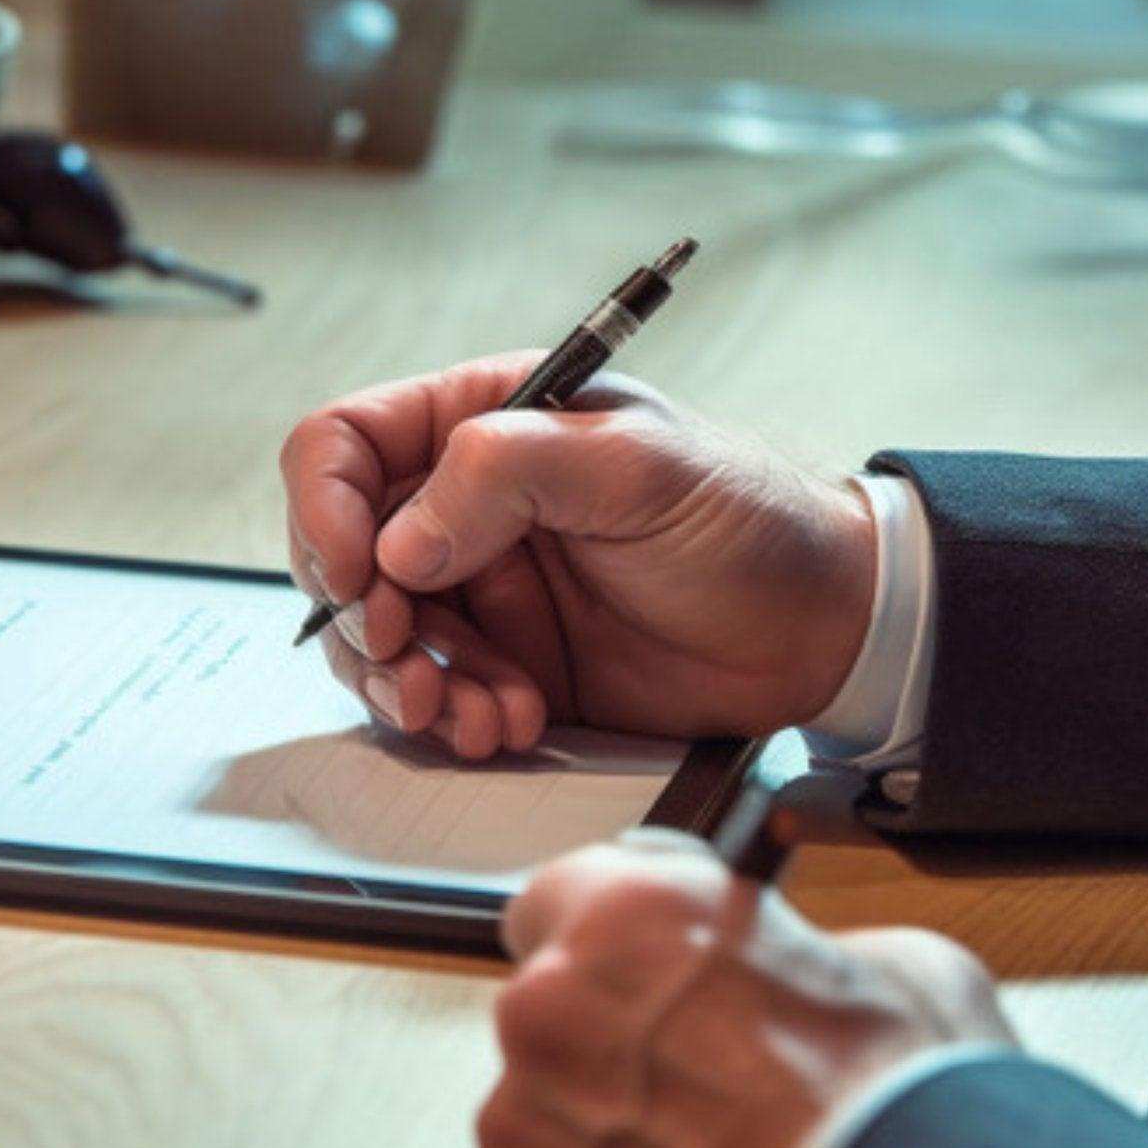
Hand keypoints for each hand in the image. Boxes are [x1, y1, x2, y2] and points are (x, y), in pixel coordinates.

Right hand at [279, 359, 875, 755]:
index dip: (325, 506)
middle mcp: (462, 504)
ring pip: (375, 638)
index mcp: (481, 422)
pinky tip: (509, 726)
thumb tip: (401, 539)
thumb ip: (509, 472)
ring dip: (404, 683)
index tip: (358, 571)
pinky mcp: (502, 663)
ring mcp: (477, 588)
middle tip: (410, 658)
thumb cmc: (746, 519)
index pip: (344, 444)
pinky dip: (451, 720)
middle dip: (361, 616)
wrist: (822, 630)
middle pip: (342, 553)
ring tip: (470, 711)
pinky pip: (431, 696)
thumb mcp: (637, 466)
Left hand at [478, 833, 1015, 1147]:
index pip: (560, 894)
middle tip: (696, 1078)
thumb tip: (778, 968)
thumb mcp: (885, 963)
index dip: (614, 938)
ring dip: (599, 1125)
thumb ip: (792, 949)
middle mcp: (551, 1005)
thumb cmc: (902, 1113)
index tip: (644, 968)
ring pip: (543, 1106)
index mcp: (624, 914)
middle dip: (608, 1035)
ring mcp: (526, 1121)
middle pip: (550, 1004)